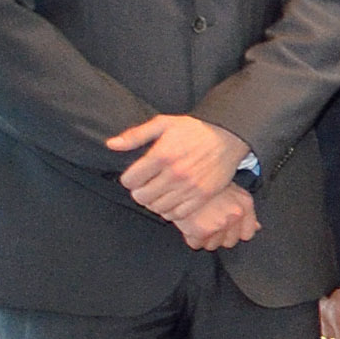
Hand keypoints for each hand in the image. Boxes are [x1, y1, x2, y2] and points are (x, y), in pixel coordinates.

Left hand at [105, 112, 241, 219]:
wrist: (228, 136)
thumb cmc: (193, 129)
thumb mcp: (163, 124)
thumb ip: (135, 135)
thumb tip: (111, 145)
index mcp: (161, 156)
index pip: (130, 181)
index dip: (129, 180)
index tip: (135, 177)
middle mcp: (174, 174)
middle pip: (142, 197)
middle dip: (139, 192)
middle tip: (145, 187)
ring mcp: (190, 187)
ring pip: (158, 207)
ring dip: (154, 203)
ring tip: (158, 194)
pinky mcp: (203, 196)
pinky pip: (178, 214)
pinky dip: (170, 211)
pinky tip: (171, 201)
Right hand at [171, 181, 258, 251]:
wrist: (182, 175)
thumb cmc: (203, 179)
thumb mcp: (230, 189)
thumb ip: (243, 210)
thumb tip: (256, 227)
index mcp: (245, 204)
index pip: (248, 234)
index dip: (234, 233)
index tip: (226, 230)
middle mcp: (236, 214)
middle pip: (230, 242)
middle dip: (218, 236)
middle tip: (207, 224)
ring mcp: (220, 223)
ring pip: (212, 245)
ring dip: (204, 238)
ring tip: (197, 222)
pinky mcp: (202, 230)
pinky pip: (196, 244)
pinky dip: (190, 237)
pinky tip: (188, 224)